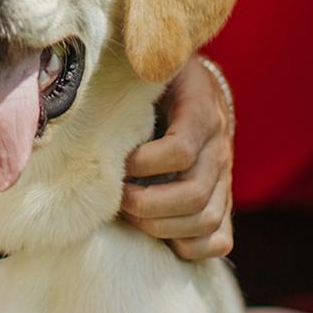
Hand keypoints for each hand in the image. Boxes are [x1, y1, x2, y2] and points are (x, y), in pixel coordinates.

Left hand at [119, 55, 233, 259]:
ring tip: (130, 214)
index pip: (180, 149)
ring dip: (161, 227)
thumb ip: (134, 68)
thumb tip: (88, 77)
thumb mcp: (151, 66)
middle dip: (146, 204)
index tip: (118, 161)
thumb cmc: (158, 79)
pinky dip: (189, 246)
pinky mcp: (223, 202)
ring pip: (206, 221)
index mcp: (201, 111)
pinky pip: (219, 240)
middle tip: (116, 198)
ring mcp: (225, 179)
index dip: (143, 162)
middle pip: (193, 193)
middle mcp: (219, 149)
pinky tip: (160, 235)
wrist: (196, 89)